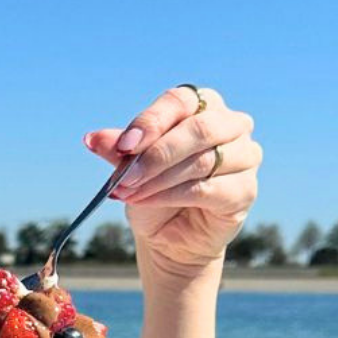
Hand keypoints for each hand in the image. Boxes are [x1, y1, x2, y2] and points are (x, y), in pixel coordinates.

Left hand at [84, 86, 261, 277]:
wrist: (170, 236)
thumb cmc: (154, 190)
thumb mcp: (131, 166)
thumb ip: (119, 150)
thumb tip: (92, 138)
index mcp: (204, 105)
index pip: (180, 101)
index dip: (150, 121)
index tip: (123, 145)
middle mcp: (232, 125)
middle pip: (199, 129)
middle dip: (156, 153)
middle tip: (124, 175)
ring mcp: (245, 157)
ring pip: (203, 161)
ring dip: (159, 178)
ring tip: (128, 191)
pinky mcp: (245, 191)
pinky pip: (207, 189)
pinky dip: (171, 195)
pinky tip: (146, 201)